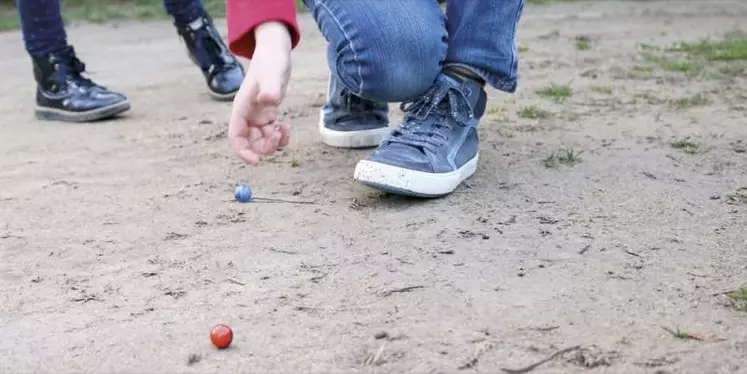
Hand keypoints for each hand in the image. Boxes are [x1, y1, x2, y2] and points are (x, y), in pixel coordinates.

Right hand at [228, 22, 292, 164]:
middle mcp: (247, 115)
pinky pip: (270, 133)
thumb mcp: (272, 74)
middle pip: (250, 143)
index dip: (243, 152)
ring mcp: (257, 116)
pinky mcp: (267, 115)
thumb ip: (270, 88)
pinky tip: (287, 126)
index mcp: (241, 108)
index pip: (236, 137)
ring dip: (274, 142)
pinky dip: (280, 135)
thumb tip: (268, 100)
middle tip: (280, 137)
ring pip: (261, 140)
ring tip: (286, 129)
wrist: (275, 54)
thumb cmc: (270, 62)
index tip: (256, 162)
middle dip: (265, 147)